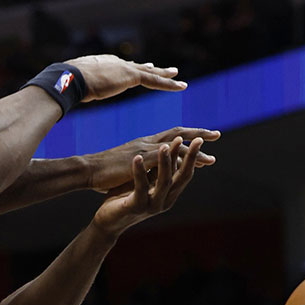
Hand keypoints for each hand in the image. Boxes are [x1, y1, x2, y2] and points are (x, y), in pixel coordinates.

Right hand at [66, 55, 186, 101]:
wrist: (71, 79)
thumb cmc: (67, 84)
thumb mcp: (75, 86)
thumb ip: (77, 88)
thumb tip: (66, 93)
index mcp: (103, 64)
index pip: (122, 67)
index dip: (132, 69)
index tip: (141, 69)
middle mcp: (116, 62)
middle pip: (138, 67)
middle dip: (151, 68)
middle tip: (161, 68)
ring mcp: (124, 68)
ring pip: (150, 73)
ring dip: (164, 75)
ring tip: (177, 74)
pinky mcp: (131, 76)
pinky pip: (154, 81)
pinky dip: (168, 84)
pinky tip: (181, 86)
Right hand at [86, 127, 218, 191]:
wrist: (88, 170)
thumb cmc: (103, 170)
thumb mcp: (125, 165)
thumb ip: (139, 164)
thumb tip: (147, 169)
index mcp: (143, 143)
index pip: (170, 136)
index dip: (187, 135)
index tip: (203, 137)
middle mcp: (147, 142)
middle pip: (178, 134)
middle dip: (198, 135)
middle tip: (216, 134)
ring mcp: (144, 149)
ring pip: (176, 146)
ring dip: (195, 150)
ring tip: (211, 156)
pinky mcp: (141, 159)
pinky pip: (165, 156)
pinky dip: (180, 157)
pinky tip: (193, 161)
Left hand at [92, 137, 203, 235]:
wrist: (107, 221)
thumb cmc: (125, 198)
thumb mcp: (145, 181)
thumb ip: (156, 170)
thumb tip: (169, 148)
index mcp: (169, 194)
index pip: (185, 173)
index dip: (192, 156)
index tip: (199, 138)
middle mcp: (164, 200)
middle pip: (182, 177)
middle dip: (190, 158)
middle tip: (198, 140)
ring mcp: (151, 205)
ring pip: (164, 181)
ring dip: (165, 162)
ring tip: (165, 146)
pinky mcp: (136, 206)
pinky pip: (140, 187)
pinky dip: (140, 171)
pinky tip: (138, 158)